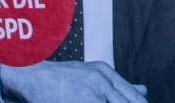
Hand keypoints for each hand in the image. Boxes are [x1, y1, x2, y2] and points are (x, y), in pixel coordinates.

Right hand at [0, 60, 146, 101]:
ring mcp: (87, 95)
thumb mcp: (94, 74)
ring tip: (99, 102)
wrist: (30, 76)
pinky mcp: (77, 101)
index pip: (134, 98)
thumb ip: (120, 85)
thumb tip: (143, 91)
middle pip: (128, 102)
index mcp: (106, 74)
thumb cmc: (62, 78)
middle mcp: (99, 82)